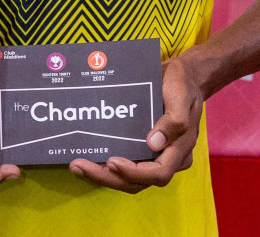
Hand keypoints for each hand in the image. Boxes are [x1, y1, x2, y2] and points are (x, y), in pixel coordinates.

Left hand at [68, 55, 202, 192]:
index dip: (133, 172)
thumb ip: (173, 121)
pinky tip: (85, 156)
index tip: (112, 161)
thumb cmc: (183, 85)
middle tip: (79, 166)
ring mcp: (153, 157)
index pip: (158, 173)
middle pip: (137, 182)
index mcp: (179, 150)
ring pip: (127, 178)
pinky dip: (104, 165)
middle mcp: (166, 159)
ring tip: (76, 165)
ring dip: (101, 174)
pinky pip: (123, 164)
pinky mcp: (141, 151)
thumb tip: (153, 143)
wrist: (182, 77)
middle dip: (107, 177)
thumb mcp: (181, 96)